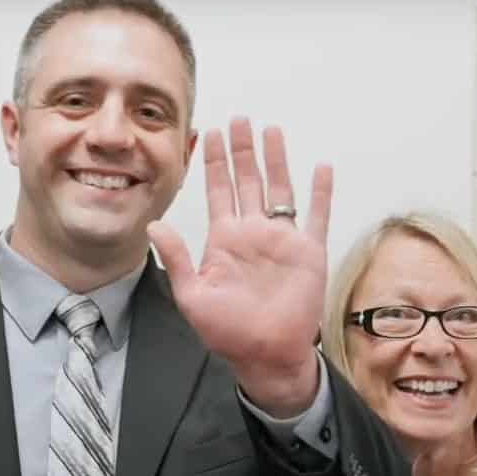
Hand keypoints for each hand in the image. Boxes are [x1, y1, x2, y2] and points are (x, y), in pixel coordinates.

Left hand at [148, 117, 331, 414]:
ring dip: (276, 160)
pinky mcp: (309, 252)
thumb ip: (177, 259)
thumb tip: (155, 224)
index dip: (214, 161)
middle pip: (248, 180)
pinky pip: (317, 216)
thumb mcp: (192, 296)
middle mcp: (253, 233)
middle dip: (243, 149)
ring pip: (279, 189)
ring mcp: (282, 240)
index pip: (218, 190)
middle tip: (239, 119)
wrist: (266, 356)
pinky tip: (321, 167)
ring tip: (271, 130)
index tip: (209, 132)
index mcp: (225, 240)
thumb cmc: (229, 333)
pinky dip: (321, 192)